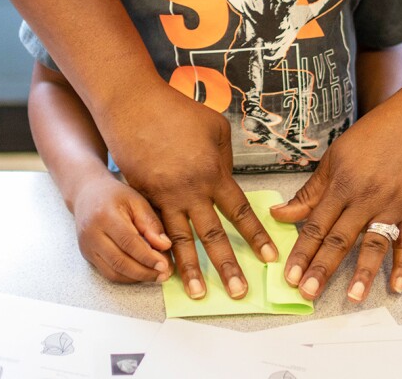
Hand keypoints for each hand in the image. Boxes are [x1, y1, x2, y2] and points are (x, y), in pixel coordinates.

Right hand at [72, 175, 173, 282]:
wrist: (86, 194)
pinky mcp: (87, 256)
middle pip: (119, 261)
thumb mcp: (136, 201)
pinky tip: (142, 273)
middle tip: (164, 274)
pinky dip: (127, 277)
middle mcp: (92, 234)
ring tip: (156, 276)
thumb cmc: (115, 196)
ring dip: (137, 278)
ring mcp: (87, 247)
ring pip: (113, 272)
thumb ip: (150, 223)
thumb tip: (165, 246)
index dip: (147, 256)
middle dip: (144, 272)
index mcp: (105, 216)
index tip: (165, 265)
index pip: (128, 242)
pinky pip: (108, 273)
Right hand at [99, 83, 277, 298]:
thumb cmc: (177, 112)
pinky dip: (160, 250)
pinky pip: (155, 230)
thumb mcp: (215, 128)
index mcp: (213, 174)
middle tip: (239, 292)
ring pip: (180, 242)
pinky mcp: (142, 198)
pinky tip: (163, 267)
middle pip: (212, 236)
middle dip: (227, 266)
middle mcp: (190, 192)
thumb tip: (225, 178)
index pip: (239, 212)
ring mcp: (163, 198)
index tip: (268, 258)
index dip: (255, 236)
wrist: (132, 107)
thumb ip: (224, 158)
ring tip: (198, 294)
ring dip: (189, 270)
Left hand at [271, 107, 401, 301]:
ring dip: (362, 272)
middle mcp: (364, 198)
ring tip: (352, 297)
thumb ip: (310, 191)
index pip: (316, 225)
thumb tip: (280, 213)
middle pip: (340, 239)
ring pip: (373, 244)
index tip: (289, 275)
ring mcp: (390, 205)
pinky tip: (395, 286)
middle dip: (322, 268)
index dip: (301, 251)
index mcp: (341, 185)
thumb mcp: (334, 157)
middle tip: (308, 293)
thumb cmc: (373, 135)